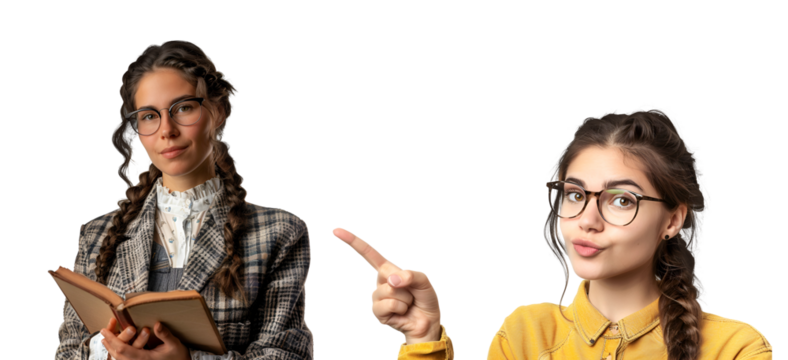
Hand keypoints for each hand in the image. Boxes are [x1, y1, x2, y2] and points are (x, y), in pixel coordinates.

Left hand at [100, 318, 189, 359]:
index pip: (123, 350)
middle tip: (103, 332)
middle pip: (117, 355)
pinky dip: (118, 352)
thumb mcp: (174, 345)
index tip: (105, 331)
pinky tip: (117, 348)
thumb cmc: (179, 357)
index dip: (112, 340)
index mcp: (144, 359)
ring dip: (112, 348)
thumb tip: (157, 324)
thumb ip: (165, 335)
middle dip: (109, 343)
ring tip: (106, 339)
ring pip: (119, 359)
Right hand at [332, 226, 441, 344]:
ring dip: (405, 298)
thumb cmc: (424, 299)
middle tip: (412, 292)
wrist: (428, 323)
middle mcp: (380, 281)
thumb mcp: (424, 280)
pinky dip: (401, 308)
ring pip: (389, 290)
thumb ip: (412, 275)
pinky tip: (403, 312)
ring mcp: (377, 297)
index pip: (368, 253)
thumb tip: (392, 281)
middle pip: (385, 273)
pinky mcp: (377, 312)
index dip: (353, 241)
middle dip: (405, 282)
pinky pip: (389, 304)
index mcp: (388, 269)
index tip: (336, 231)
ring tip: (408, 304)